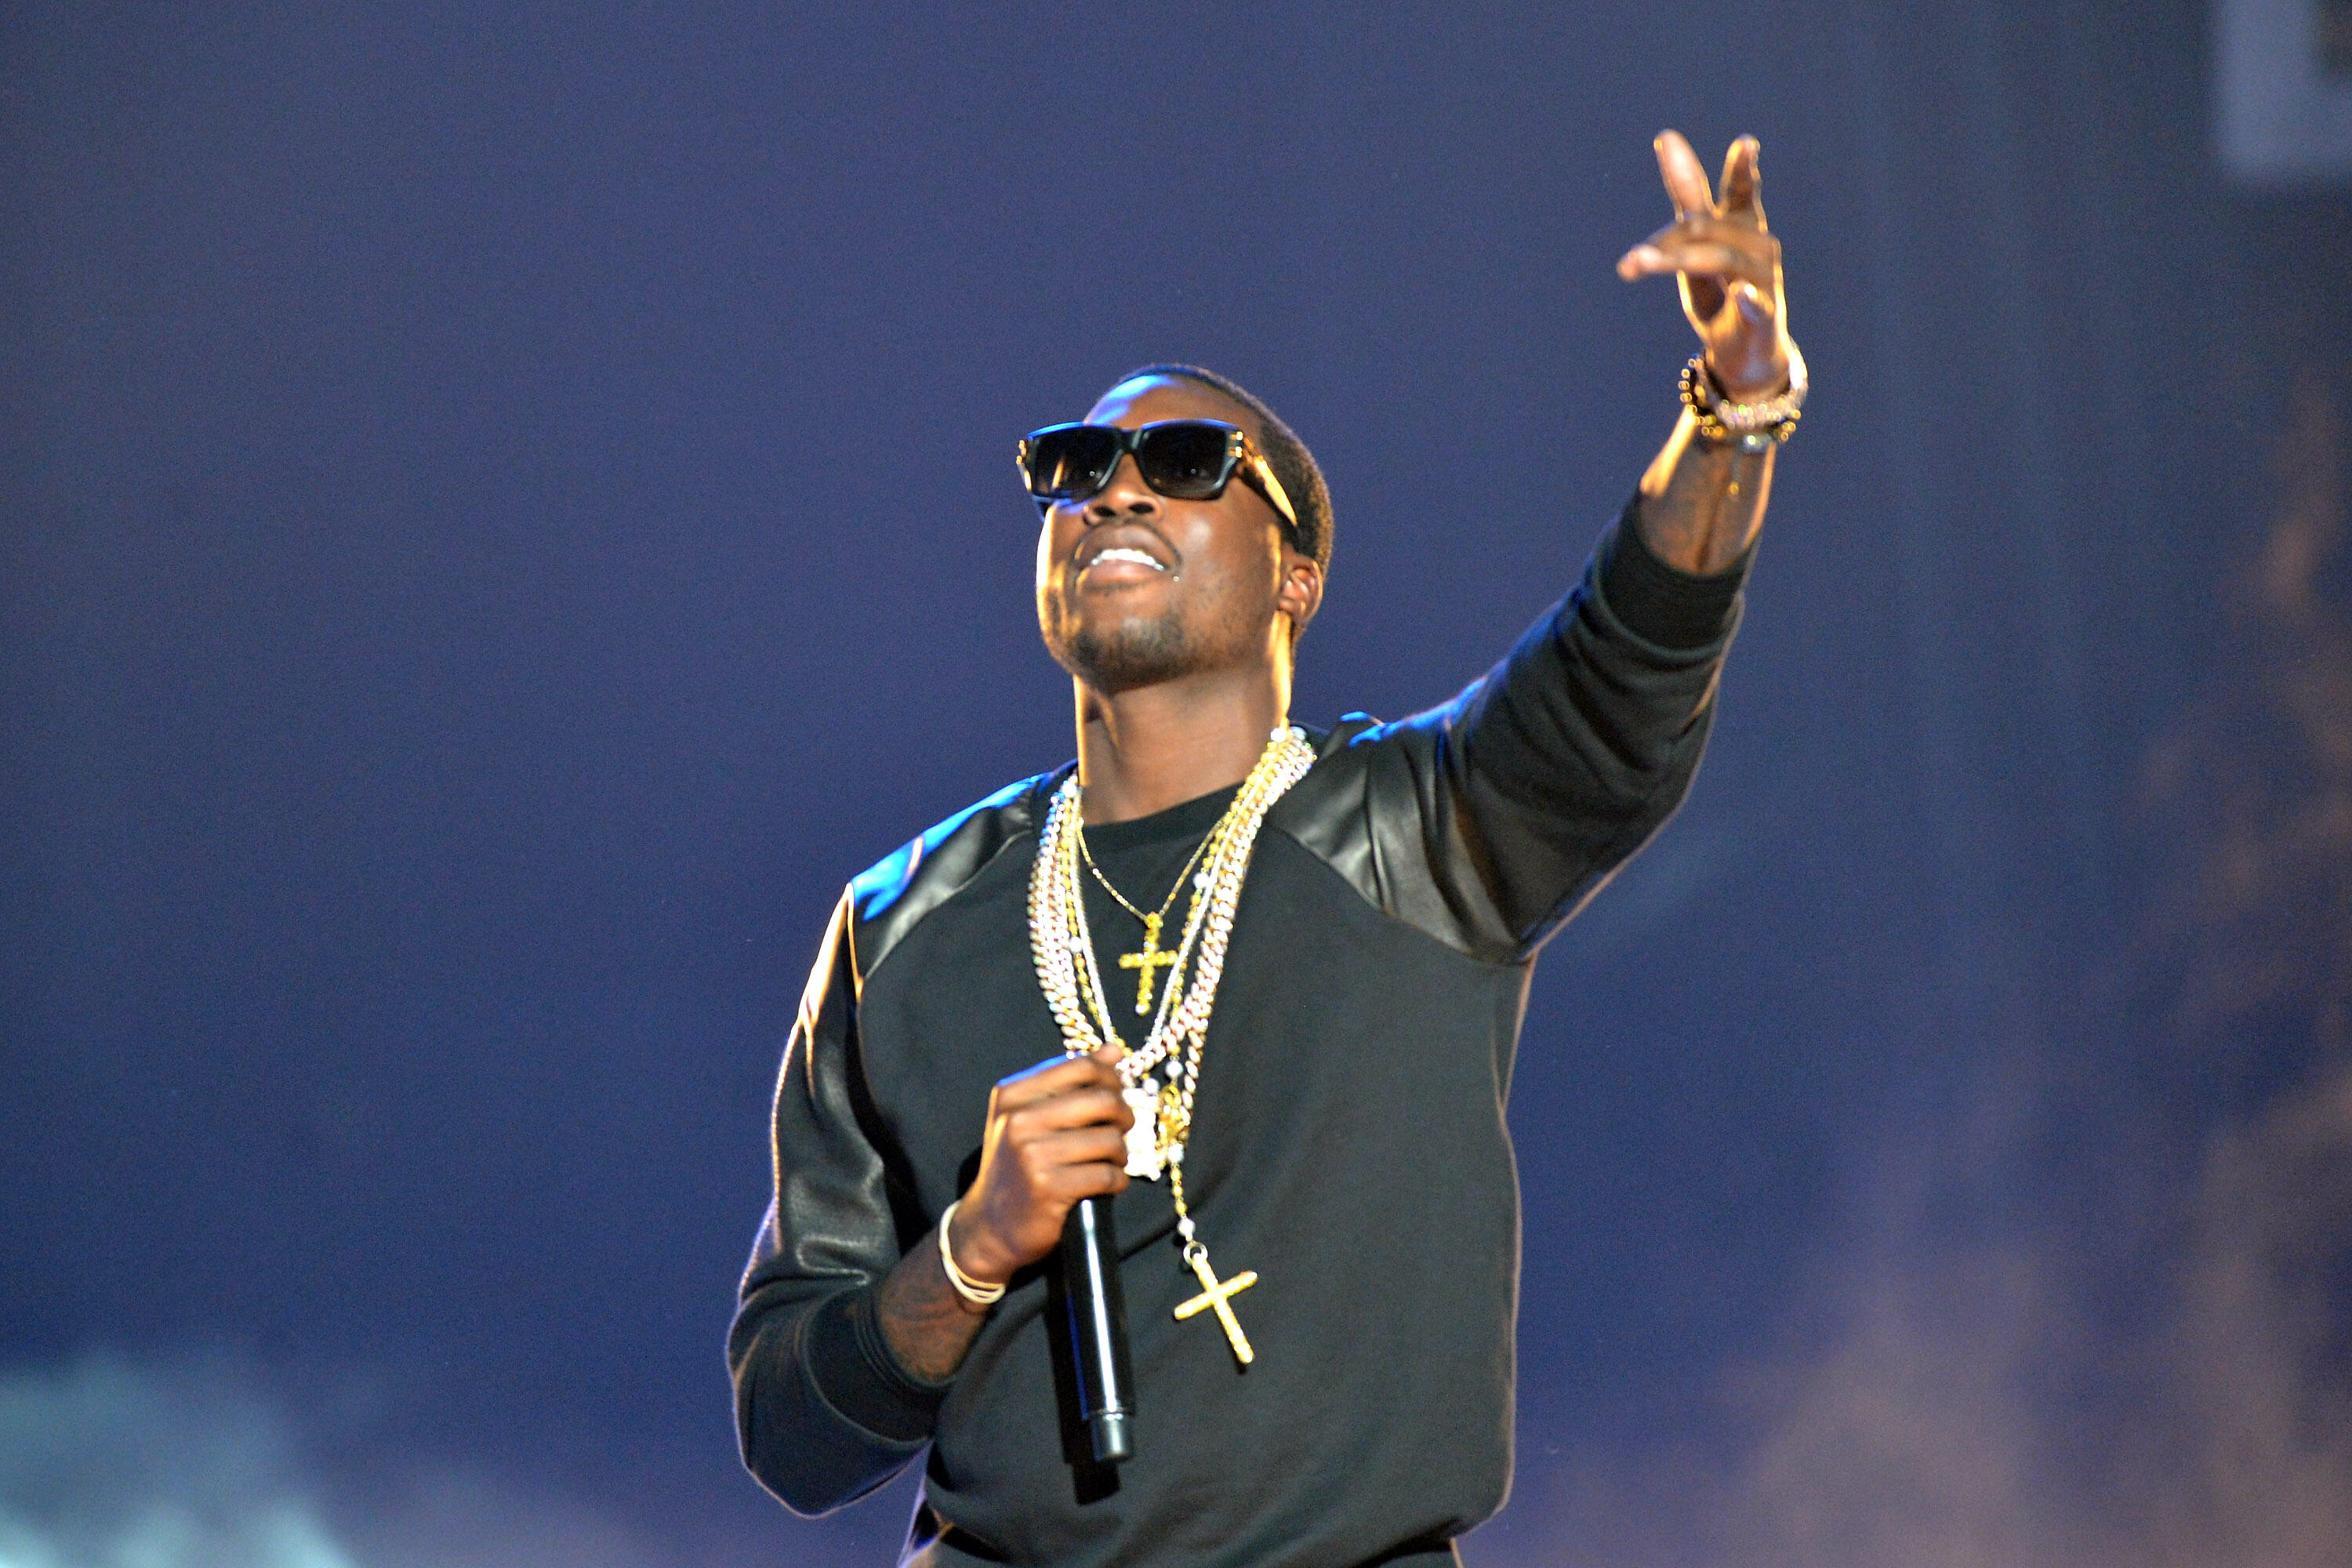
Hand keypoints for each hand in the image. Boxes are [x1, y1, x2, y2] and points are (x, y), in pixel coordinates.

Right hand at [948, 1045, 1132, 1285]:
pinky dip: (1117, 1180)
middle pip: (1102, 1100)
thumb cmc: (1017, 1166)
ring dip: (1121, 1152)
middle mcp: (1018, 1120)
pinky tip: (1108, 1184)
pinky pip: (1107, 1175)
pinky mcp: (1049, 1188)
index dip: (1111, 1078)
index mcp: (1013, 1095)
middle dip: (1124, 1115)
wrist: (990, 1225)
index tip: (1117, 1094)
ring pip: (1110, 1139)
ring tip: (1112, 1161)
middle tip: (1121, 1129)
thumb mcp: (1030, 1118)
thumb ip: (1070, 1082)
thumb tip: (1114, 1051)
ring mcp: (1032, 1155)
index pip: (1081, 1067)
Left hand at [1616, 130, 1790, 401]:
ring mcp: (1763, 280)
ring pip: (1716, 259)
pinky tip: (1741, 294)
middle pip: (1703, 228)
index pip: (1741, 191)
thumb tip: (1667, 136)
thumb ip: (1686, 197)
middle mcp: (1758, 246)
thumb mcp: (1694, 244)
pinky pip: (1753, 306)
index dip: (1742, 167)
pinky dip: (1747, 300)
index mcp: (1744, 227)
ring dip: (1672, 260)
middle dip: (1662, 242)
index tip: (1746, 141)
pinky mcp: (1763, 316)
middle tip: (1628, 262)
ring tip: (1634, 264)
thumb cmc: (1718, 293)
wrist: (1744, 356)